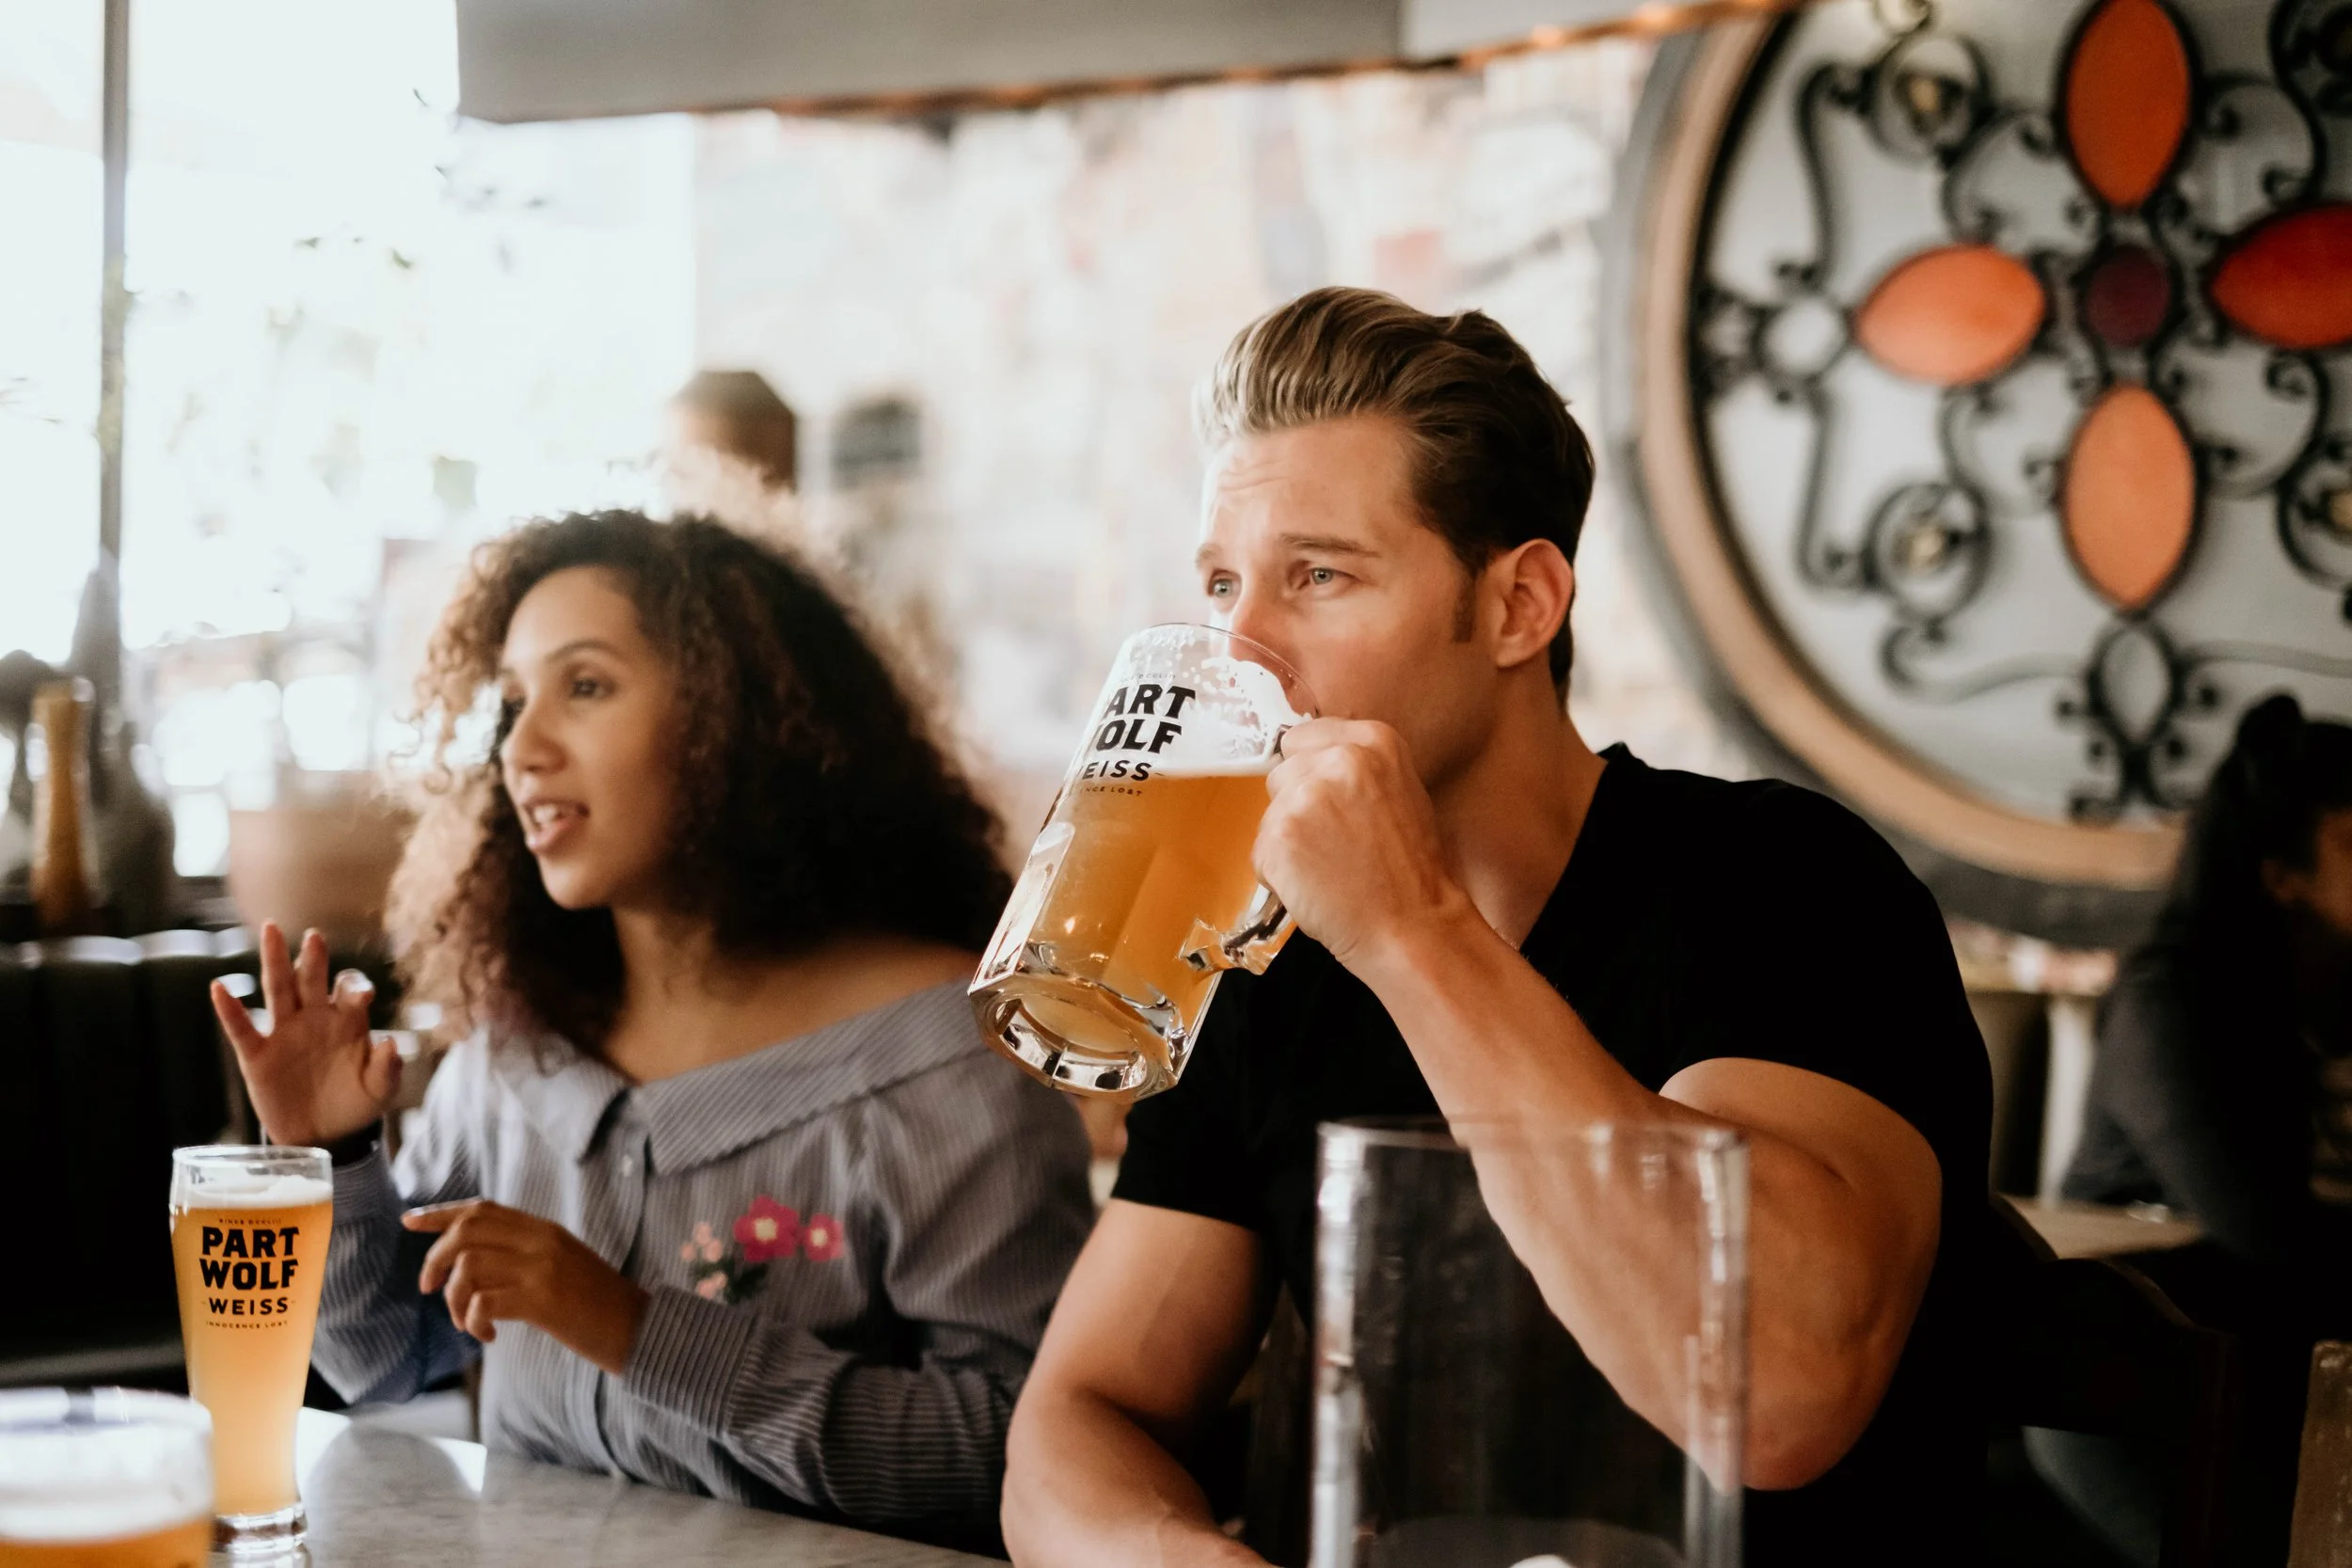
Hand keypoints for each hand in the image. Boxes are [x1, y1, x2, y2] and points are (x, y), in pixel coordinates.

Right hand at [209, 921, 397, 1148]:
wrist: (322, 1136)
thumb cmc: (354, 1105)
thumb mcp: (379, 1091)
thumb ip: (388, 1068)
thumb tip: (391, 1041)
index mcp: (348, 1022)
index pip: (350, 992)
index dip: (355, 988)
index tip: (362, 996)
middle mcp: (315, 1019)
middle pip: (312, 980)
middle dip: (314, 959)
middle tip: (315, 937)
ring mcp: (284, 1033)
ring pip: (277, 990)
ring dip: (274, 961)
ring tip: (270, 930)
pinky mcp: (257, 1056)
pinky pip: (241, 1028)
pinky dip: (229, 1009)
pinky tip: (218, 987)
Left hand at [404, 1201, 647, 1374]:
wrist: (639, 1327)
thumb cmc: (598, 1304)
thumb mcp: (563, 1265)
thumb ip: (525, 1254)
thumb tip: (471, 1263)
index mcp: (544, 1229)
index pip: (482, 1209)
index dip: (440, 1214)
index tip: (409, 1221)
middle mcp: (541, 1240)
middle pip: (466, 1232)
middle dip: (435, 1259)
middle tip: (429, 1289)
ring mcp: (541, 1267)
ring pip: (468, 1267)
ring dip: (453, 1300)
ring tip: (466, 1323)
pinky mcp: (542, 1299)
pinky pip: (483, 1302)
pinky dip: (473, 1322)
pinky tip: (489, 1336)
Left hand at [1257, 719, 1472, 969]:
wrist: (1412, 927)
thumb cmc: (1413, 870)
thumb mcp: (1401, 791)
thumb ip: (1356, 768)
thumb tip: (1309, 763)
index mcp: (1372, 741)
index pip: (1302, 739)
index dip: (1310, 774)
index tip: (1328, 801)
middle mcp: (1335, 760)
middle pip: (1282, 772)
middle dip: (1297, 805)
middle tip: (1334, 842)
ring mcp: (1303, 798)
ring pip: (1270, 813)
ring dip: (1288, 841)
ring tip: (1329, 868)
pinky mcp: (1277, 838)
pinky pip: (1261, 852)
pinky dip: (1280, 874)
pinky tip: (1316, 887)